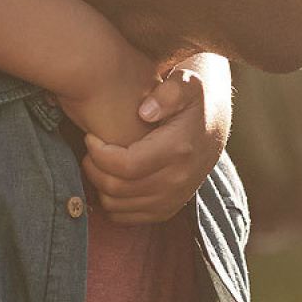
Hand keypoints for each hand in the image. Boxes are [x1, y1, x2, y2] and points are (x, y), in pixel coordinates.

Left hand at [79, 65, 231, 223]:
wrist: (213, 127)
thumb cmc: (192, 101)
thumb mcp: (187, 83)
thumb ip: (169, 92)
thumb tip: (146, 112)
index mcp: (178, 150)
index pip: (126, 165)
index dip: (99, 153)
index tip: (90, 136)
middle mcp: (177, 180)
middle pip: (118, 188)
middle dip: (93, 168)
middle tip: (88, 149)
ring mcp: (173, 199)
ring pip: (118, 206)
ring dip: (99, 185)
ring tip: (97, 161)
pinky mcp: (167, 209)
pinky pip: (127, 218)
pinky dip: (111, 202)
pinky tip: (110, 178)